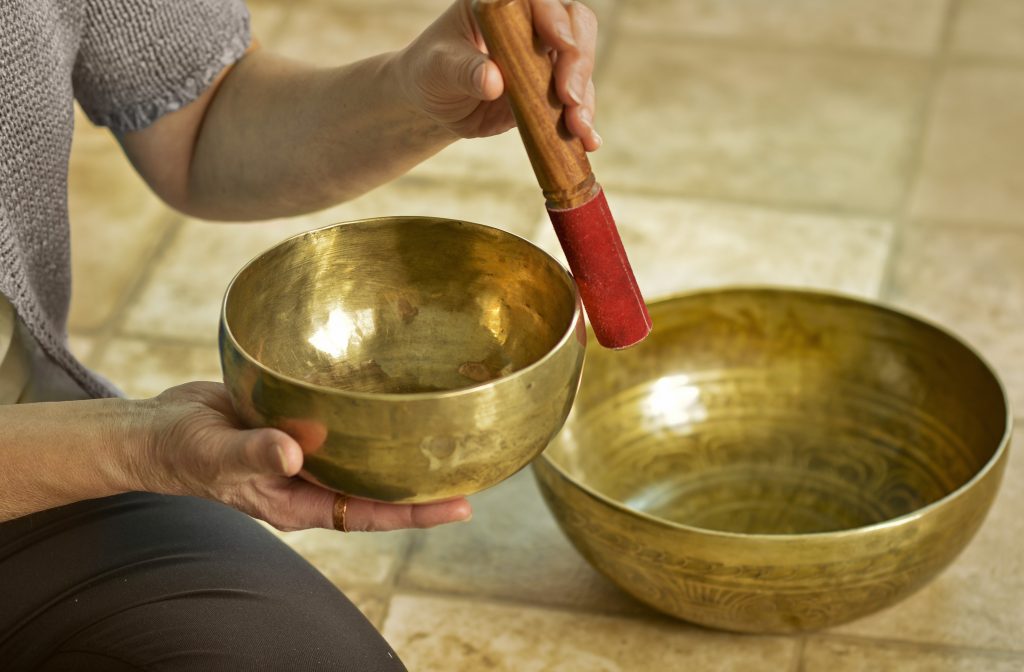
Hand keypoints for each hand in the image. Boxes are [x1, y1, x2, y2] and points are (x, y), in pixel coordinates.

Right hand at [137, 382, 471, 531]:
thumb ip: (252, 453)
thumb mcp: (214, 454)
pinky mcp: (300, 420)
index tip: (461, 505)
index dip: (416, 512)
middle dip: (424, 482)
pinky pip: (345, 422)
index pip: (370, 513)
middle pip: (379, 486)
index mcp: (298, 500)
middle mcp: (311, 479)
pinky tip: (395, 393)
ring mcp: (308, 451)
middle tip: (473, 464)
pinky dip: (370, 413)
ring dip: (402, 446)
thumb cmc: (182, 451)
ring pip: (366, 454)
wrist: (158, 429)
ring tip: (449, 429)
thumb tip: (293, 452)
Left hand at [396, 0, 599, 148]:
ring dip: (585, 97)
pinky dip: (584, 120)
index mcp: (502, 3)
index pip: (539, 0)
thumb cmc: (431, 72)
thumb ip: (464, 70)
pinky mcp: (551, 87)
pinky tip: (588, 141)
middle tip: (570, 98)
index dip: (555, 18)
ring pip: (581, 65)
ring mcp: (544, 54)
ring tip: (579, 129)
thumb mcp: (439, 68)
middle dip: (579, 62)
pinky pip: (576, 99)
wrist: (434, 103)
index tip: (560, 45)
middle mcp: (530, 22)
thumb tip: (493, 81)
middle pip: (575, 26)